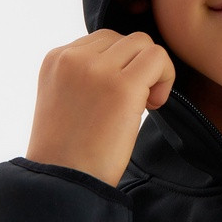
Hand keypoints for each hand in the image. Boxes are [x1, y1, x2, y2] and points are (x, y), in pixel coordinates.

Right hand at [26, 30, 174, 185]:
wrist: (63, 182)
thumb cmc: (70, 151)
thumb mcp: (66, 99)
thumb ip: (87, 74)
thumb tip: (129, 61)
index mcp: (56, 59)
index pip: (102, 41)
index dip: (118, 67)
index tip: (114, 99)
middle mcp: (73, 57)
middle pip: (124, 39)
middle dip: (135, 67)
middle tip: (132, 104)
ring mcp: (97, 69)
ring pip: (144, 44)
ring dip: (152, 72)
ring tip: (142, 105)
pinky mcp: (122, 85)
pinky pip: (159, 58)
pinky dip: (165, 78)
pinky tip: (152, 106)